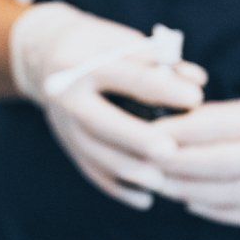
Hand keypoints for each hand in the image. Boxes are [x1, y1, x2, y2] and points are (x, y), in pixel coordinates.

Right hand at [10, 2, 205, 209]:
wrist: (42, 56)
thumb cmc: (97, 45)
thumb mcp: (122, 40)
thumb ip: (160, 60)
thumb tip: (197, 81)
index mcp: (81, 62)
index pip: (128, 77)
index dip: (164, 88)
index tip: (196, 98)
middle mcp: (67, 96)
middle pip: (106, 124)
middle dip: (140, 140)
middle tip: (173, 152)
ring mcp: (64, 125)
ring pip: (99, 155)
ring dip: (133, 171)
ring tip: (166, 180)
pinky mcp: (67, 145)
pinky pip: (93, 173)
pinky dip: (120, 189)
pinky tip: (145, 198)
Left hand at [136, 93, 239, 226]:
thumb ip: (225, 119)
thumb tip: (170, 125)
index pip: (211, 125)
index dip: (173, 130)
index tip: (142, 129)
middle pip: (212, 162)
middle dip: (170, 164)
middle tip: (137, 162)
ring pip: (223, 192)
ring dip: (184, 190)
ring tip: (157, 183)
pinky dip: (211, 209)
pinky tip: (190, 201)